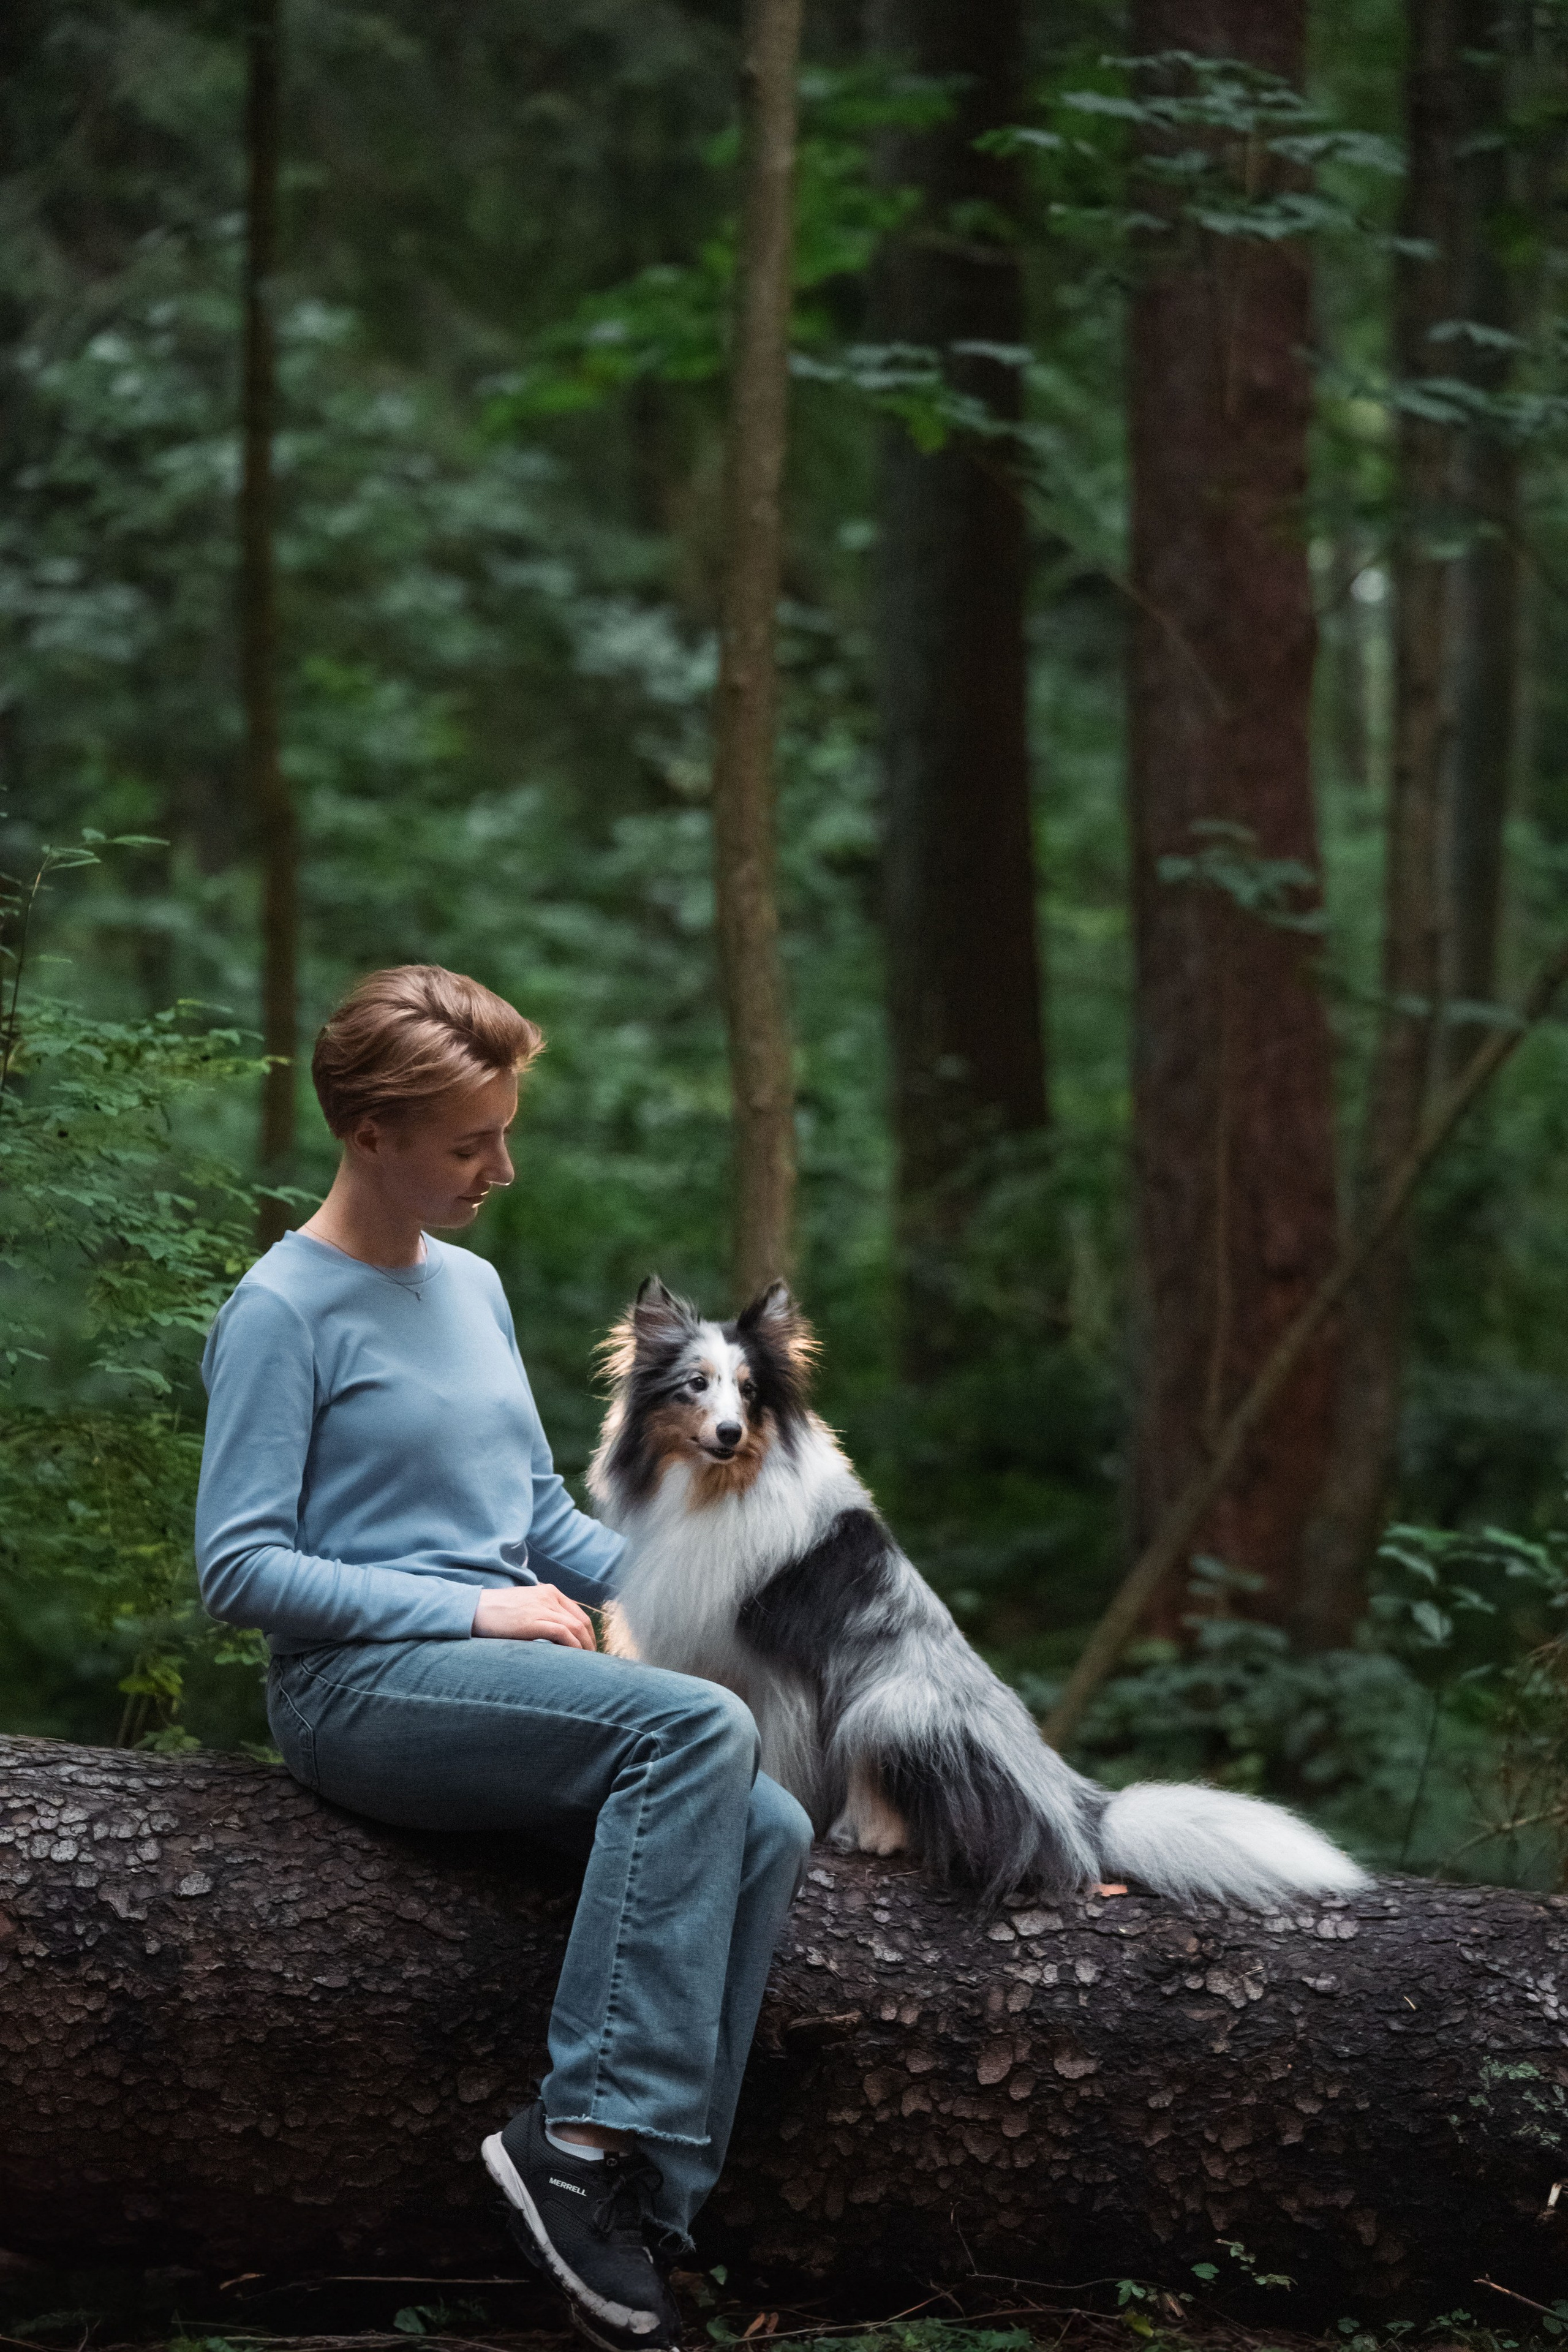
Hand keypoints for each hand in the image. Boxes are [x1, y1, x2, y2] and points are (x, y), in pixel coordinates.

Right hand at [472, 1583, 597, 1648]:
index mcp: (548, 1591)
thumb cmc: (496, 1612)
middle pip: (581, 1620)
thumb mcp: (525, 1607)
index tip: (589, 1648)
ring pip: (575, 1627)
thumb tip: (557, 1636)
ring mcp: (541, 1607)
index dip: (588, 1632)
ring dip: (584, 1647)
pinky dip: (573, 1647)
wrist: (473, 1609)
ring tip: (586, 1664)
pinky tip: (575, 1659)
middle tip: (592, 1660)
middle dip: (590, 1641)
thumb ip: (542, 1614)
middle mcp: (549, 1596)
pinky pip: (563, 1634)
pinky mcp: (533, 1620)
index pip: (578, 1612)